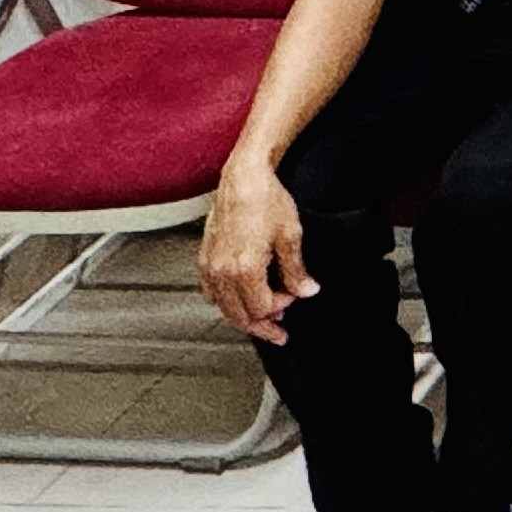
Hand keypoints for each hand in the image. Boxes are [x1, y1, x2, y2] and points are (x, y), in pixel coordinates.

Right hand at [198, 161, 313, 344]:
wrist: (243, 178)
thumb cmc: (266, 200)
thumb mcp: (291, 235)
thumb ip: (296, 270)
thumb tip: (307, 291)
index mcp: (243, 269)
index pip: (262, 307)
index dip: (282, 306)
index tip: (296, 296)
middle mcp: (221, 272)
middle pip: (239, 315)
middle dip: (262, 325)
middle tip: (279, 333)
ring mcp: (209, 266)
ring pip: (224, 307)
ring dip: (244, 315)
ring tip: (264, 318)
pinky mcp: (204, 259)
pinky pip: (212, 292)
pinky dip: (227, 301)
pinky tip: (239, 299)